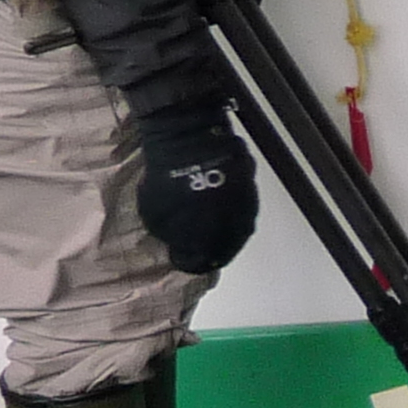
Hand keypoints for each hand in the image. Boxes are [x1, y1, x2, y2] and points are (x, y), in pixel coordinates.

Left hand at [137, 110, 259, 271]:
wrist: (190, 142)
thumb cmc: (169, 182)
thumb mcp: (155, 217)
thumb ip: (170, 235)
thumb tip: (176, 240)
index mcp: (211, 244)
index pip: (200, 265)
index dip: (186, 259)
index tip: (178, 252)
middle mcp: (236, 232)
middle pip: (223, 248)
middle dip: (208, 244)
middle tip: (192, 236)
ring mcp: (248, 208)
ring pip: (236, 227)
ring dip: (222, 225)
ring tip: (205, 216)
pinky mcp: (251, 186)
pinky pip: (240, 205)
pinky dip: (228, 205)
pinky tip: (215, 197)